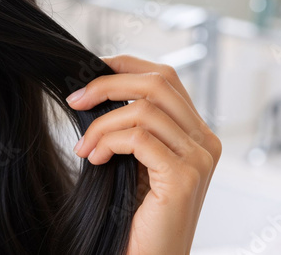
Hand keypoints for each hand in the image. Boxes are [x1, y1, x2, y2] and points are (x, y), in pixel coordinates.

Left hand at [67, 55, 221, 254]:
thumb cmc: (134, 214)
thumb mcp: (133, 159)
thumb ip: (130, 126)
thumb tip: (94, 88)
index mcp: (196, 133)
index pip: (165, 77)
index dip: (125, 65)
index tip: (89, 71)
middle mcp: (206, 142)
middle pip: (157, 83)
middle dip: (107, 85)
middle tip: (74, 101)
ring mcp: (199, 159)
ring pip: (143, 110)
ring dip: (101, 124)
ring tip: (84, 147)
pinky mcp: (184, 177)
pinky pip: (139, 138)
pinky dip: (109, 142)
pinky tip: (95, 159)